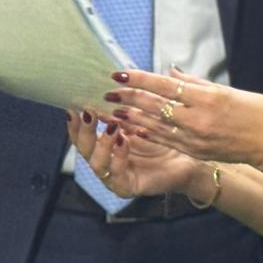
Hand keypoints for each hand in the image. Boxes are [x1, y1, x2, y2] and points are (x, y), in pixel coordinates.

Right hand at [66, 109, 203, 199]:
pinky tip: (124, 142)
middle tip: (88, 113)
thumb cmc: (165, 137)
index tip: (74, 107)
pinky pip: (117, 175)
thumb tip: (119, 76)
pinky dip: (119, 157)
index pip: (82, 134)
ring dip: (101, 143)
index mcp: (105, 142)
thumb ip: (128, 102)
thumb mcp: (143, 115)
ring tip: (111, 126)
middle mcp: (106, 160)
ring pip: (96, 164)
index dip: (75, 122)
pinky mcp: (127, 187)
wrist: (189, 159)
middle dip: (83, 131)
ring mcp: (114, 175)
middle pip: (83, 149)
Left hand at [104, 67, 262, 169]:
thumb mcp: (225, 89)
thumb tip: (170, 73)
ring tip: (115, 111)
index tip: (120, 73)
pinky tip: (133, 129)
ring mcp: (196, 138)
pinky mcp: (196, 152)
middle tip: (109, 92)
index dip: (139, 79)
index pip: (164, 86)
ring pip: (156, 127)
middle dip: (129, 99)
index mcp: (206, 98)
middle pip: (155, 107)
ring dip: (132, 118)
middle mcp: (198, 119)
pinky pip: (167, 141)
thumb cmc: (254, 109)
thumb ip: (194, 83)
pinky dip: (148, 134)